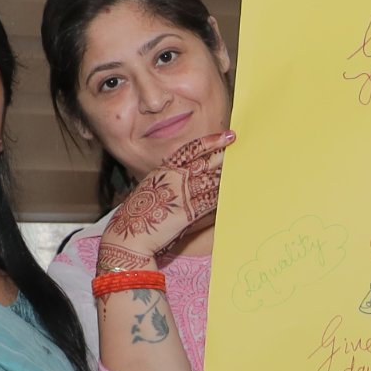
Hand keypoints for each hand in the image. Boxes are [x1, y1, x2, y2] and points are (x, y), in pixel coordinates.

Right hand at [97, 130, 233, 269]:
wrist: (130, 234)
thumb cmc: (140, 215)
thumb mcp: (152, 189)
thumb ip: (171, 182)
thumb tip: (191, 179)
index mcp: (164, 171)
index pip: (190, 150)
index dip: (209, 141)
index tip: (224, 136)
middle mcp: (174, 178)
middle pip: (204, 161)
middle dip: (222, 152)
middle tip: (237, 144)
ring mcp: (182, 193)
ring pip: (210, 179)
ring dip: (225, 174)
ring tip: (240, 167)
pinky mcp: (188, 211)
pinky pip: (210, 201)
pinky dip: (222, 195)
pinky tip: (233, 191)